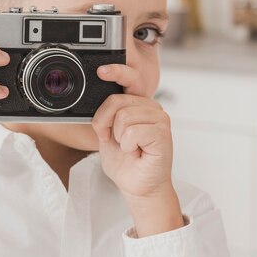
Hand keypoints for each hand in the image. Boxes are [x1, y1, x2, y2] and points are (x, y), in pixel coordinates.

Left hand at [92, 64, 182, 235]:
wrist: (137, 186)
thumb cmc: (124, 162)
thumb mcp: (107, 134)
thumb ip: (104, 117)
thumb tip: (93, 102)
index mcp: (139, 104)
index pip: (124, 82)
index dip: (116, 72)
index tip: (101, 70)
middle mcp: (152, 107)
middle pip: (116, 101)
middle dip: (106, 124)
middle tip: (116, 141)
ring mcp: (160, 119)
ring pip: (123, 116)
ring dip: (119, 138)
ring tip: (129, 148)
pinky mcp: (162, 133)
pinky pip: (132, 131)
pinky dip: (128, 145)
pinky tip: (137, 152)